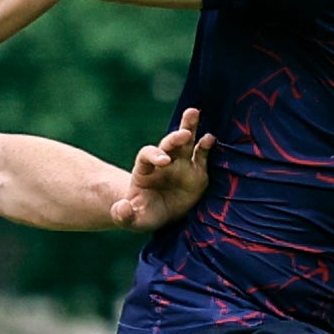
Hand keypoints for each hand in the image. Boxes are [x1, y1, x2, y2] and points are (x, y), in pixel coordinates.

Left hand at [113, 110, 214, 229]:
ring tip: (193, 113)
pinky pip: (201, 156)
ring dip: (189, 127)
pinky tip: (210, 138)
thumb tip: (122, 208)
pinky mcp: (196, 171)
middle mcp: (163, 162)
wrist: (158, 215)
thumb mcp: (131, 219)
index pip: (147, 155)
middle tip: (183, 134)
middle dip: (174, 137)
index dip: (155, 155)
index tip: (164, 161)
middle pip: (167, 144)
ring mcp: (181, 164)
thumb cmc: (143, 215)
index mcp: (145, 170)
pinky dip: (206, 146)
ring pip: (185, 142)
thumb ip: (123, 215)